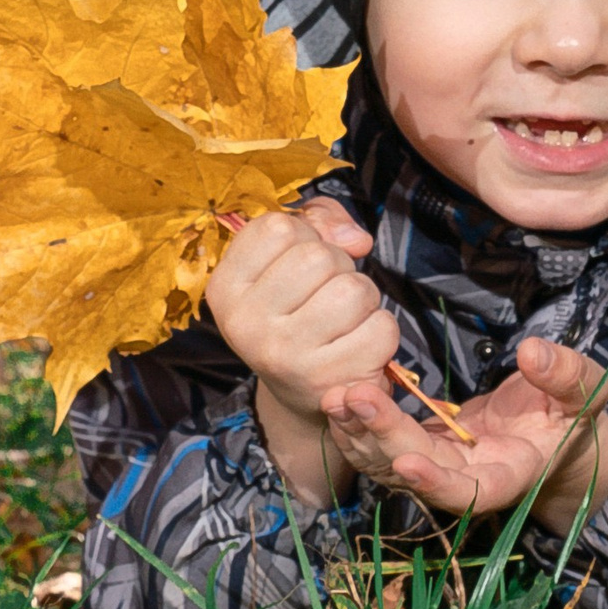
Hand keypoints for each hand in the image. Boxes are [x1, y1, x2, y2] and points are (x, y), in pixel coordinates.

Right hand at [205, 201, 395, 503]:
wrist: (302, 389)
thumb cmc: (298, 308)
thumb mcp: (289, 256)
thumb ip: (320, 220)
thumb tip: (357, 240)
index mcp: (225, 288)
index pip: (279, 227)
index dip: (305, 235)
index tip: (298, 263)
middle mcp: (246, 324)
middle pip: (320, 256)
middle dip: (338, 266)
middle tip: (326, 293)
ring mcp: (284, 355)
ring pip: (354, 289)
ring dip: (363, 296)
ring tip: (344, 317)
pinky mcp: (326, 379)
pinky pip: (382, 328)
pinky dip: (382, 329)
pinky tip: (358, 342)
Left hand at [321, 337, 607, 536]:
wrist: (559, 432)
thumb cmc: (575, 412)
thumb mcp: (587, 390)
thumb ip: (565, 374)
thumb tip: (531, 352)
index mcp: (512, 473)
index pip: (473, 492)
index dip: (438, 483)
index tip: (407, 462)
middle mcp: (470, 479)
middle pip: (419, 471)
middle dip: (383, 437)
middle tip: (353, 397)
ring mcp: (444, 466)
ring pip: (392, 462)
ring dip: (360, 434)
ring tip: (335, 397)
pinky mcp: (427, 447)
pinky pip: (385, 445)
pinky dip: (361, 425)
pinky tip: (340, 398)